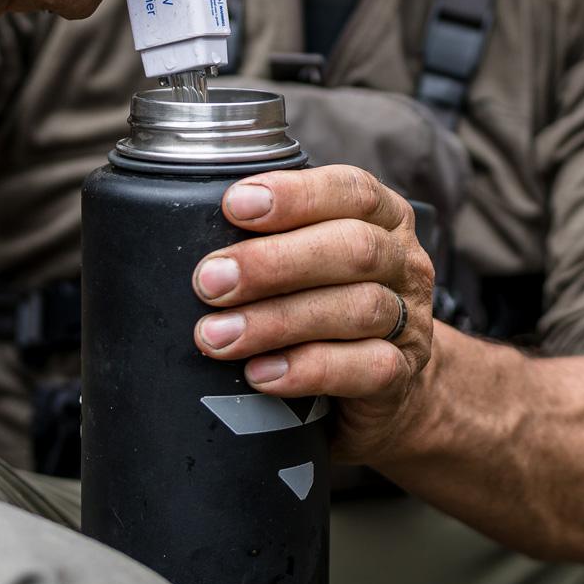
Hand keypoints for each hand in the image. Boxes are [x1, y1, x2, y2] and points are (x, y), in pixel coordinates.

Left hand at [190, 165, 438, 461]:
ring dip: (278, 320)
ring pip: (357, 309)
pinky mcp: (401, 377)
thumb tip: (173, 233)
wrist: (392, 394)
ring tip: (217, 336)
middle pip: (353, 248)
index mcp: (382, 217)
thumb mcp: (313, 263)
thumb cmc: (331, 310)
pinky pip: (368, 369)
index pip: (350, 190)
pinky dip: (309, 370)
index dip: (295, 194)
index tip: (234, 205)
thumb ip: (271, 240)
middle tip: (209, 281)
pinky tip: (262, 374)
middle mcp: (403, 262)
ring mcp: (410, 321)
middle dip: (274, 262)